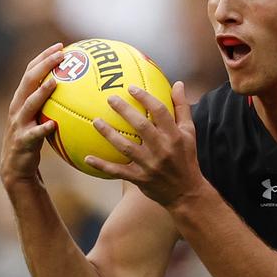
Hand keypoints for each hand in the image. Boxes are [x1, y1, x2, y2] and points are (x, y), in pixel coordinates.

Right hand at [0, 42, 64, 184]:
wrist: (16, 166)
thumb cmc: (36, 139)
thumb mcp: (44, 118)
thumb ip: (57, 104)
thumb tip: (84, 91)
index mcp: (23, 98)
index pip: (31, 71)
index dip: (43, 57)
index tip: (60, 46)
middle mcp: (17, 107)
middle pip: (29, 80)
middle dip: (44, 65)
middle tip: (62, 55)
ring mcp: (18, 123)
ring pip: (28, 104)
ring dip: (41, 92)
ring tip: (55, 82)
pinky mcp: (22, 141)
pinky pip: (33, 134)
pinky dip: (42, 128)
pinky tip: (53, 125)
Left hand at [85, 81, 205, 206]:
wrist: (186, 192)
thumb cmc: (186, 157)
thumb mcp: (189, 132)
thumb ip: (182, 108)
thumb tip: (178, 83)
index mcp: (175, 136)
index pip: (160, 112)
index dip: (145, 98)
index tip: (131, 88)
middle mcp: (163, 149)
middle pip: (141, 126)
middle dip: (124, 111)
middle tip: (110, 98)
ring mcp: (150, 165)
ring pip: (127, 147)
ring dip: (109, 134)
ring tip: (95, 121)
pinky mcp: (140, 179)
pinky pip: (118, 171)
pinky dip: (102, 165)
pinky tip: (87, 158)